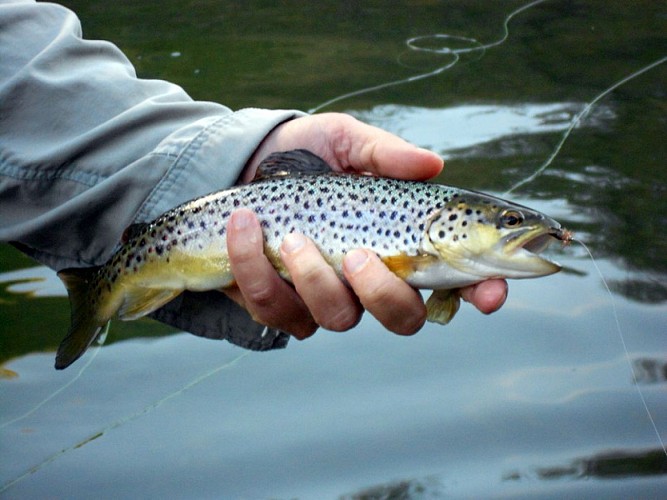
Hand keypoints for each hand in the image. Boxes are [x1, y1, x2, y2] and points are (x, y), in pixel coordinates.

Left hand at [224, 113, 507, 338]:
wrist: (244, 165)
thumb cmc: (308, 154)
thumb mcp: (346, 141)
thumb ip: (385, 154)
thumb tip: (431, 164)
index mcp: (401, 241)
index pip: (456, 277)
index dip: (481, 291)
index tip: (491, 294)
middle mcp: (371, 280)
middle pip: (401, 318)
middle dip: (384, 294)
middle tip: (360, 254)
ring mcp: (327, 297)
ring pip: (337, 318)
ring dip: (314, 279)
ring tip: (290, 235)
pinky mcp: (280, 304)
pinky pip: (275, 310)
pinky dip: (256, 270)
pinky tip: (243, 227)